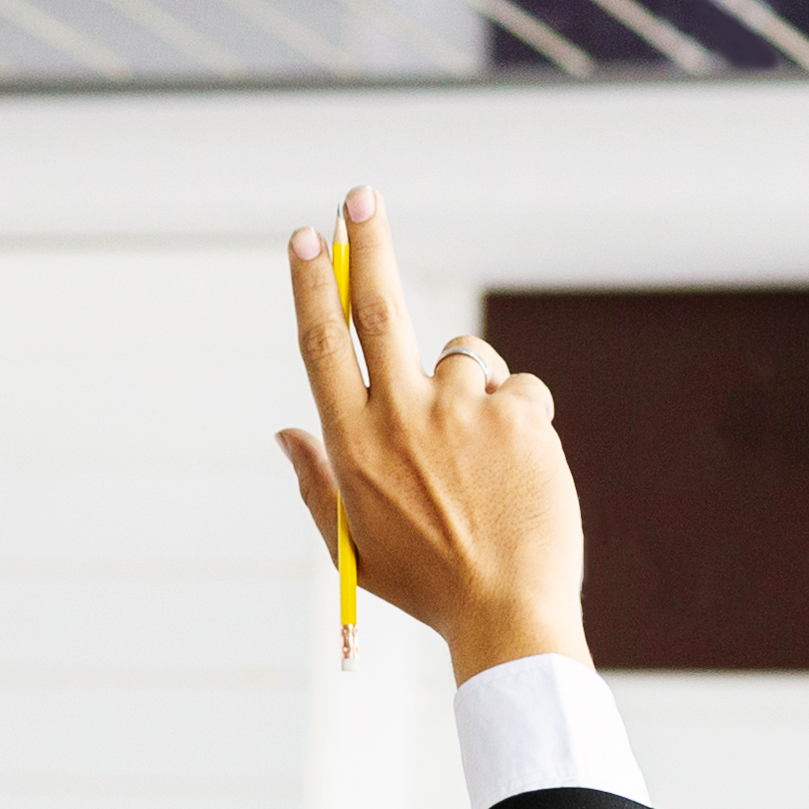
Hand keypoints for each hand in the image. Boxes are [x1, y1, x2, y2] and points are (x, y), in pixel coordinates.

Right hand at [277, 187, 585, 677]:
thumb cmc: (429, 585)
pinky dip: (522, 424)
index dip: (311, 287)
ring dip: (478, 395)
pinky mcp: (517, 415)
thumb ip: (316, 483)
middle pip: (379, 306)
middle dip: (366, 241)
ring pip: (471, 361)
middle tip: (359, 194)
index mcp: (353, 445)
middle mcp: (401, 417)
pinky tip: (520, 476)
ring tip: (486, 469)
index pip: (322, 345)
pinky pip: (521, 393)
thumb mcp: (354, 545)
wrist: (509, 613)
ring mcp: (461, 412)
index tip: (306, 239)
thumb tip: (285, 430)